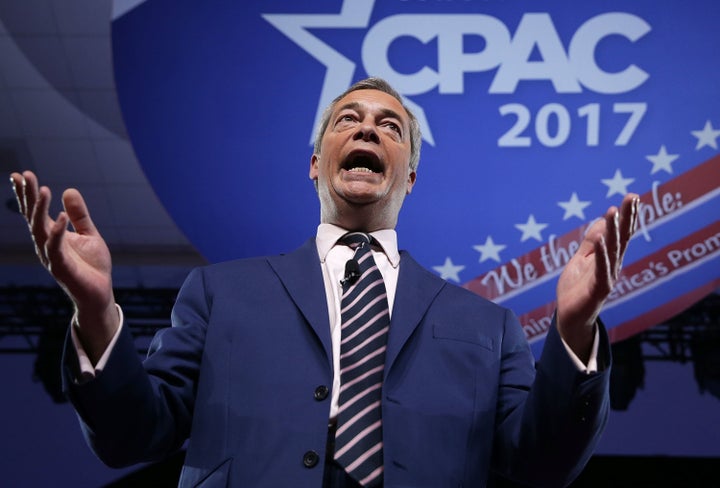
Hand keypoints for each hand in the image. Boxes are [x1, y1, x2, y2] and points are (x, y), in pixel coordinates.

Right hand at [10, 171, 117, 361]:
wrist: (99, 293)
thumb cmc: (92, 265)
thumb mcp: (89, 234)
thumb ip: (80, 215)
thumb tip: (69, 190)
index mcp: (51, 235)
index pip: (35, 211)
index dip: (27, 194)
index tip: (19, 174)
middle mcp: (46, 244)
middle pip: (32, 217)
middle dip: (27, 196)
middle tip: (24, 175)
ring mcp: (51, 255)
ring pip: (40, 229)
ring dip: (40, 210)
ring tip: (43, 189)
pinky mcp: (61, 267)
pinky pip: (56, 247)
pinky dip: (58, 232)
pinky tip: (62, 216)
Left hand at [556, 193, 638, 361]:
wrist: (570, 318)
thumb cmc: (576, 289)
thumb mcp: (581, 261)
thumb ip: (591, 243)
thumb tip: (602, 222)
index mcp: (608, 258)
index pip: (620, 233)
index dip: (627, 215)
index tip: (633, 196)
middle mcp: (612, 266)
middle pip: (621, 238)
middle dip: (627, 217)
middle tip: (633, 196)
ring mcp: (607, 277)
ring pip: (612, 250)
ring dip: (613, 230)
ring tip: (614, 210)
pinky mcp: (597, 289)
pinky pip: (601, 268)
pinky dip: (602, 253)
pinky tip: (602, 239)